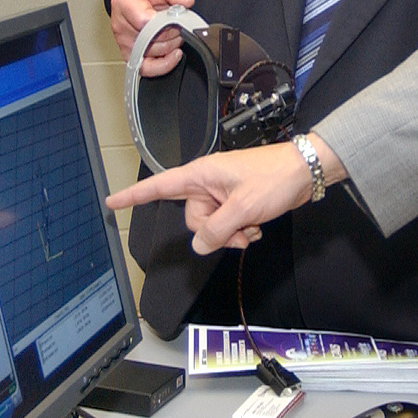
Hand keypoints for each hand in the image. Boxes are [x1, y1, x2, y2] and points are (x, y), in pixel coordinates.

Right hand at [106, 139, 330, 252]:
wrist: (306, 172)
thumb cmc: (275, 178)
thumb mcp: (243, 207)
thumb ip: (216, 229)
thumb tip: (200, 244)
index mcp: (201, 175)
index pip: (158, 186)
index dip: (133, 196)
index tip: (111, 202)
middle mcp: (207, 183)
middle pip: (192, 219)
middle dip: (214, 231)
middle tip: (238, 228)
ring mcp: (222, 193)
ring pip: (211, 226)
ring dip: (231, 234)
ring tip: (251, 228)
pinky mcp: (235, 202)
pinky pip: (226, 226)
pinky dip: (239, 232)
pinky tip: (254, 228)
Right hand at [109, 0, 193, 73]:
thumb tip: (186, 2)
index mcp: (124, 2)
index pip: (143, 21)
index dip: (164, 22)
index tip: (175, 16)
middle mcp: (120, 25)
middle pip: (150, 39)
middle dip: (172, 32)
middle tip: (179, 23)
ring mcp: (125, 43)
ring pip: (153, 53)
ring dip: (171, 45)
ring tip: (175, 32)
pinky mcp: (131, 56)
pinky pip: (147, 69)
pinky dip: (164, 65)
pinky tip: (174, 55)